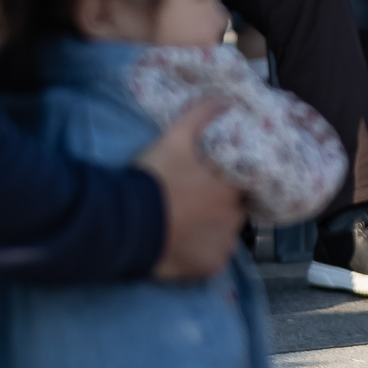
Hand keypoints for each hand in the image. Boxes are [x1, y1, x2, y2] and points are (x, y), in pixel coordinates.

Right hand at [136, 103, 245, 280]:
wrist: (121, 223)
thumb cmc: (151, 179)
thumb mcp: (174, 139)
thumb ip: (201, 115)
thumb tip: (223, 100)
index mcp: (232, 187)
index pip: (246, 183)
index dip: (231, 182)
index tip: (214, 183)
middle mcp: (234, 218)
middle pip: (234, 210)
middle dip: (220, 206)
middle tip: (193, 203)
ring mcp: (222, 245)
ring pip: (225, 235)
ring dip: (212, 230)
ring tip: (186, 225)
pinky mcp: (208, 268)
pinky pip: (213, 260)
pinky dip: (203, 254)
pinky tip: (184, 246)